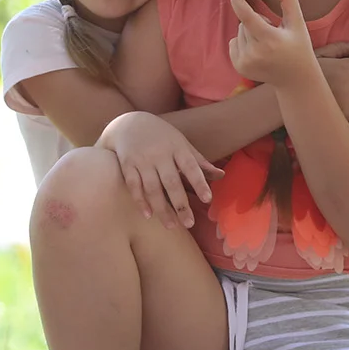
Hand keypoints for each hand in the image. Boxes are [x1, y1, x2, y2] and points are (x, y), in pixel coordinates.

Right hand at [95, 112, 223, 229]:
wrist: (128, 123)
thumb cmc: (162, 137)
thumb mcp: (182, 144)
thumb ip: (199, 162)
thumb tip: (221, 176)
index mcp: (177, 148)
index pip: (191, 166)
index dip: (199, 182)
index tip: (208, 199)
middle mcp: (159, 154)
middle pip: (171, 182)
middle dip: (180, 204)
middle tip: (189, 224)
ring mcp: (142, 160)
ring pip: (152, 188)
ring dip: (161, 208)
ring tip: (171, 226)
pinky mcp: (127, 165)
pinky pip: (134, 185)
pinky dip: (140, 201)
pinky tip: (148, 215)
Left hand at [227, 0, 319, 88]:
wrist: (296, 79)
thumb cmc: (299, 47)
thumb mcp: (298, 22)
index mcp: (271, 40)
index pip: (247, 16)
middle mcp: (255, 53)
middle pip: (243, 22)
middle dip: (255, 20)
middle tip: (272, 32)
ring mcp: (245, 62)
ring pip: (239, 31)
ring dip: (250, 32)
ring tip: (267, 44)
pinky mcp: (239, 67)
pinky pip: (234, 42)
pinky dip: (243, 42)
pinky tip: (258, 51)